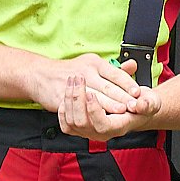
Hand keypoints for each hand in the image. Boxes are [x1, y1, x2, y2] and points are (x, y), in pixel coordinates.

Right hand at [29, 53, 144, 124]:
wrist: (41, 74)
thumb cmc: (71, 70)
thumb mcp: (92, 64)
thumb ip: (114, 68)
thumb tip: (134, 65)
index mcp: (94, 62)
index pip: (115, 73)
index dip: (127, 83)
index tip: (138, 92)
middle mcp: (85, 71)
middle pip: (107, 86)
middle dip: (122, 97)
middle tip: (134, 105)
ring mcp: (74, 84)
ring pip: (95, 96)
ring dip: (109, 105)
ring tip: (121, 111)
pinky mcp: (64, 96)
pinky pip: (80, 106)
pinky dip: (90, 112)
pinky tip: (99, 117)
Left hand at [59, 63, 161, 140]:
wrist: (135, 107)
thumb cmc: (143, 104)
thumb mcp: (151, 102)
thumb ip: (148, 103)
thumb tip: (140, 105)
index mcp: (118, 126)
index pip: (102, 125)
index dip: (94, 110)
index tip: (91, 93)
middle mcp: (102, 133)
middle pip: (82, 124)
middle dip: (78, 100)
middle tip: (79, 79)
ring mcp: (90, 132)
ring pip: (72, 122)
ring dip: (70, 100)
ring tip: (73, 80)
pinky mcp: (81, 128)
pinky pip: (66, 124)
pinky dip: (64, 109)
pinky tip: (67, 94)